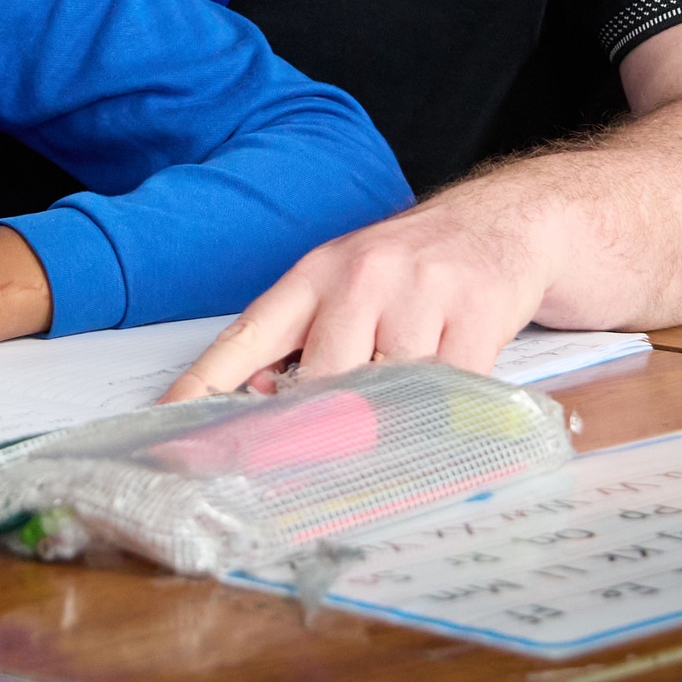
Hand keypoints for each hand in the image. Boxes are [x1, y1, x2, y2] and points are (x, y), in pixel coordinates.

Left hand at [162, 188, 551, 400]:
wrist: (511, 219)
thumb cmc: (417, 268)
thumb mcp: (347, 286)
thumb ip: (303, 340)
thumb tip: (255, 403)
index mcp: (315, 274)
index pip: (247, 336)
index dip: (206, 386)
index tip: (171, 427)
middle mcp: (361, 275)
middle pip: (322, 380)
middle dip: (321, 429)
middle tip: (321, 462)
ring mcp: (421, 291)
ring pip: (390, 391)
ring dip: (396, 418)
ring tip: (407, 414)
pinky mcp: (477, 311)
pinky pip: (451, 391)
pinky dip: (447, 414)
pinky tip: (452, 404)